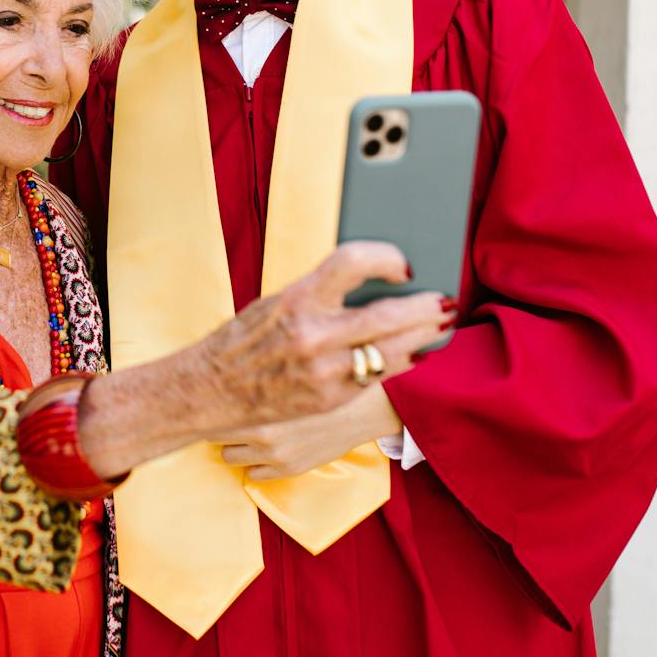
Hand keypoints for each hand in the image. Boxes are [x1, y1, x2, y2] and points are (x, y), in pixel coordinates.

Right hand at [190, 241, 448, 434]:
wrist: (211, 389)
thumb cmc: (244, 340)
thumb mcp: (277, 302)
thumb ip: (322, 293)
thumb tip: (372, 282)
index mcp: (296, 297)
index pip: (352, 261)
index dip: (386, 257)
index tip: (402, 264)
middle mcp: (311, 334)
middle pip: (387, 314)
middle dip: (424, 308)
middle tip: (445, 300)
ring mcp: (323, 371)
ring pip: (393, 351)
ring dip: (424, 337)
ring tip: (442, 325)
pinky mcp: (329, 398)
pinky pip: (379, 377)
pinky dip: (403, 362)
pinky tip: (417, 353)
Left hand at [219, 387, 403, 481]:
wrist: (357, 408)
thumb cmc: (320, 382)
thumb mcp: (283, 371)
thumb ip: (251, 377)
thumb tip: (217, 371)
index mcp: (257, 404)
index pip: (212, 412)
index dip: (209, 405)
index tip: (209, 402)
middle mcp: (261, 433)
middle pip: (215, 436)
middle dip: (220, 425)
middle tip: (230, 416)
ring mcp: (274, 454)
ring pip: (229, 457)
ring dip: (235, 446)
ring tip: (249, 431)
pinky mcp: (287, 470)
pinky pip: (253, 475)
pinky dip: (255, 464)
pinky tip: (267, 448)